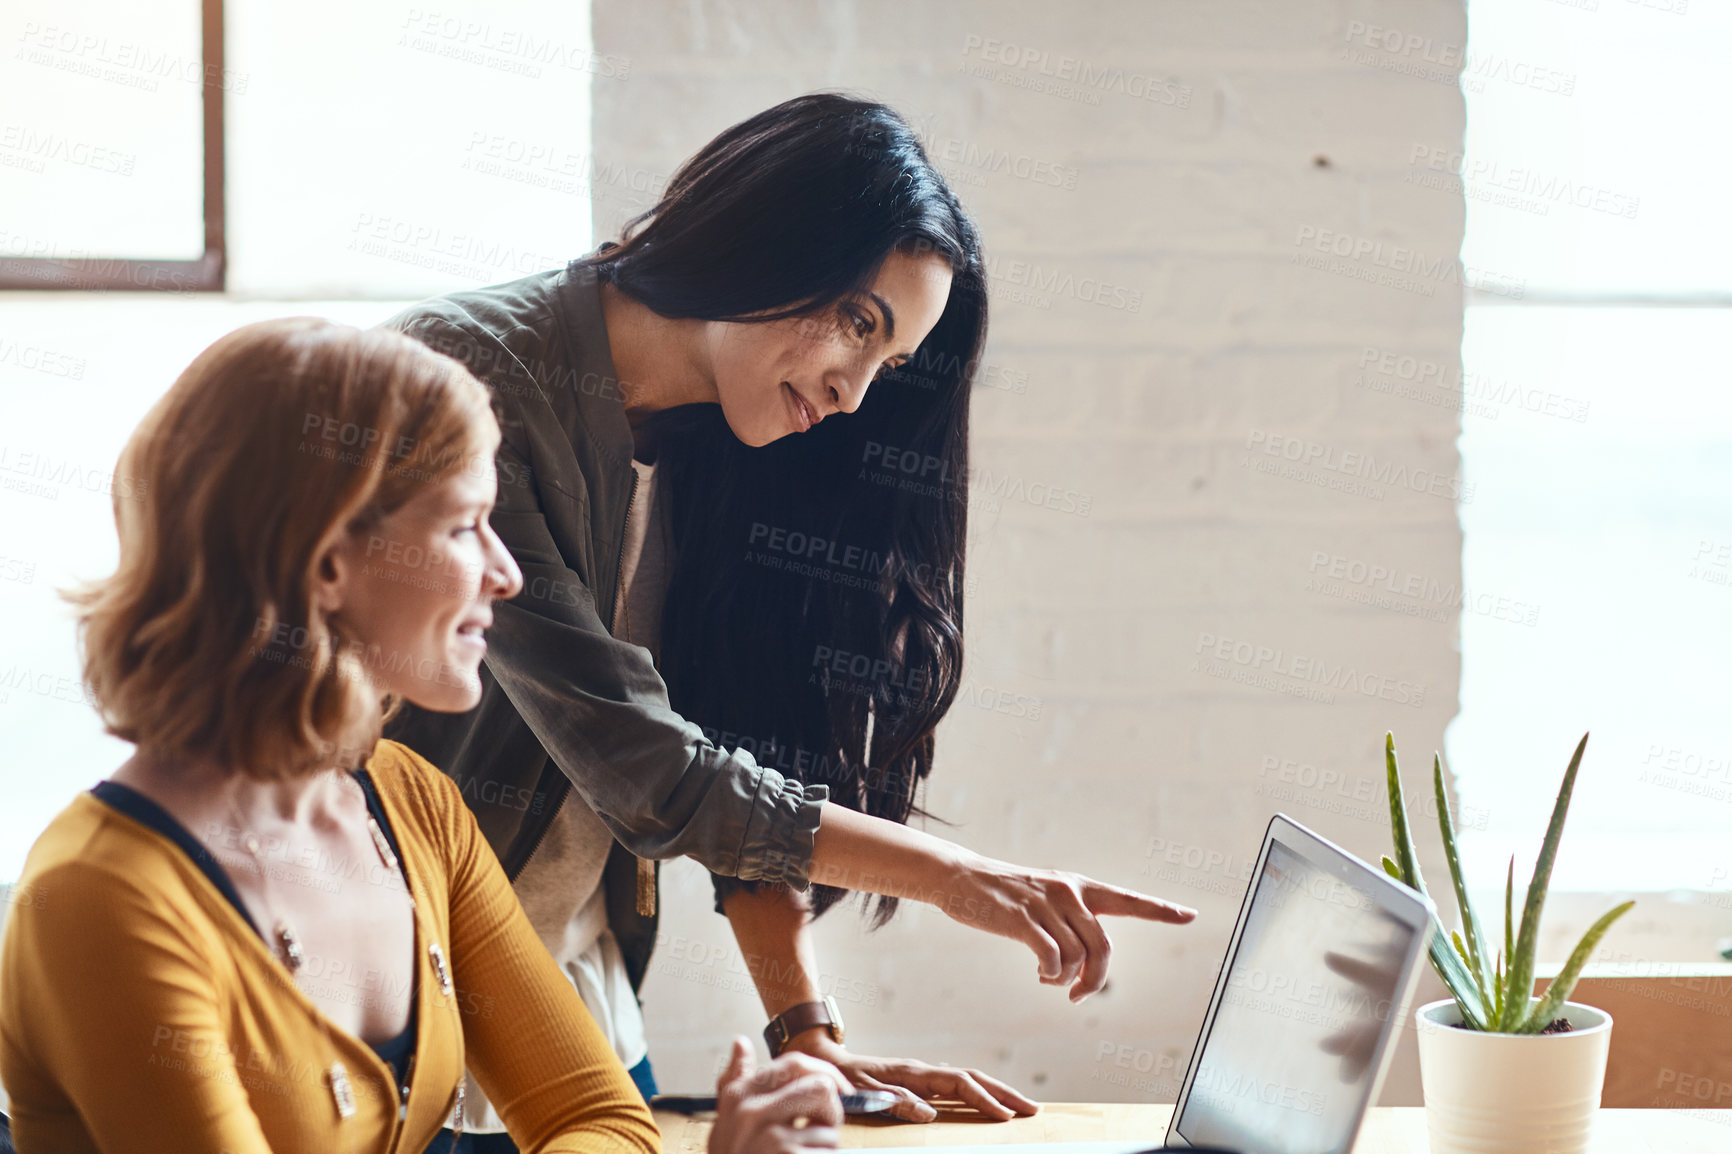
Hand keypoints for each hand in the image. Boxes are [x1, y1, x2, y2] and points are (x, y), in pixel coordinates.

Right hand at [708, 1036, 849, 1153]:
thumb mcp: (725, 1124)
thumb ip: (734, 1082)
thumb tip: (740, 1042)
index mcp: (739, 1097)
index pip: (794, 1064)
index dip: (825, 1073)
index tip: (838, 1090)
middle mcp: (751, 1113)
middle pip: (821, 1086)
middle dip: (831, 1110)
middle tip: (821, 1129)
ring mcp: (770, 1138)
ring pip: (829, 1126)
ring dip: (825, 1147)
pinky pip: (828, 1149)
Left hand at [783, 1028, 1040, 1122]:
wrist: (826, 1061)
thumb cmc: (843, 1081)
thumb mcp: (863, 1094)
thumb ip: (895, 1101)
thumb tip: (930, 1113)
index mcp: (914, 1072)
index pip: (959, 1084)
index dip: (984, 1100)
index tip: (1005, 1116)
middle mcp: (923, 1070)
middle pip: (973, 1078)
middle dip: (1004, 1093)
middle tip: (1032, 1110)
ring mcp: (923, 1075)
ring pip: (968, 1080)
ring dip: (995, 1092)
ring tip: (1020, 1107)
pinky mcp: (919, 1082)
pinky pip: (956, 1086)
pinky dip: (978, 1093)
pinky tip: (987, 1103)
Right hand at [947, 854, 1197, 1000]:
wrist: (961, 878)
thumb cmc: (1005, 896)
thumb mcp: (1045, 899)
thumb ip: (1070, 923)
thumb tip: (1084, 966)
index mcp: (1080, 887)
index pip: (1128, 899)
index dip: (1160, 910)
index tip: (1190, 915)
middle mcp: (1069, 892)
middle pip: (1103, 947)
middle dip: (1096, 980)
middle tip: (1078, 996)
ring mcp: (1046, 904)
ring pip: (1076, 957)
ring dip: (1065, 979)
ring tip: (1048, 978)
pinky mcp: (1022, 919)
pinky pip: (1051, 958)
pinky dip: (1049, 974)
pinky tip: (1040, 974)